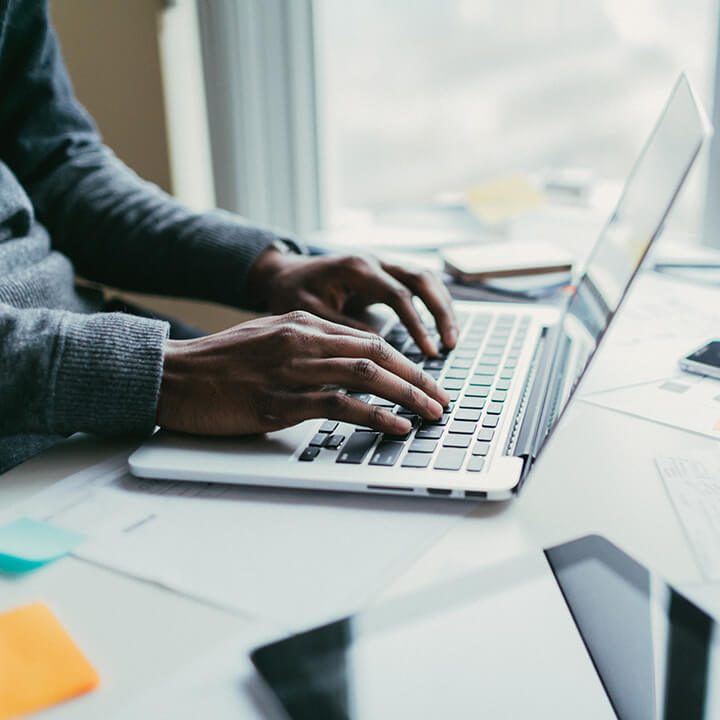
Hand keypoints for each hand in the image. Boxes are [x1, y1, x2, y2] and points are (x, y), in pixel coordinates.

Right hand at [156, 311, 449, 435]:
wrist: (171, 376)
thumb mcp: (267, 340)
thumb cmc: (218, 364)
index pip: (369, 338)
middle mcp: (302, 340)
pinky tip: (396, 426)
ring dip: (407, 396)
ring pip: (367, 376)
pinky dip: (375, 416)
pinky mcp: (279, 403)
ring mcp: (292, 371)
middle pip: (378, 354)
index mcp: (302, 323)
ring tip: (432, 413)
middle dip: (418, 378)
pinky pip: (340, 406)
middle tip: (442, 399)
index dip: (405, 361)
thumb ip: (305, 347)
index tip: (427, 380)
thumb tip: (344, 367)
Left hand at [249, 251, 457, 356]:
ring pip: (425, 278)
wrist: (283, 271)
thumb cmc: (291, 291)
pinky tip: (439, 326)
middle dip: (441, 312)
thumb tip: (377, 351)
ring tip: (451, 339)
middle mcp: (374, 261)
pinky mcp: (384, 273)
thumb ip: (342, 328)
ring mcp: (382, 263)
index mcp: (355, 268)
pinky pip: (417, 283)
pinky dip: (432, 303)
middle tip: (451, 343)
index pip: (398, 295)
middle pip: (422, 279)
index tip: (428, 351)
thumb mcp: (308, 312)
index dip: (417, 324)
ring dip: (442, 307)